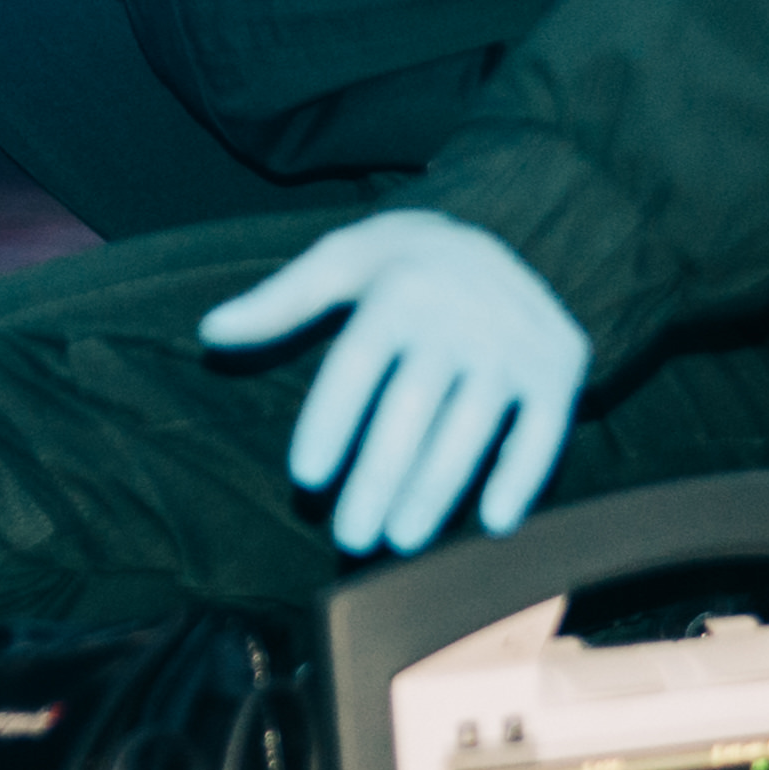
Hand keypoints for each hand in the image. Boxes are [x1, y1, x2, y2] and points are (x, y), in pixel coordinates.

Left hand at [197, 212, 591, 556]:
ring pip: (469, 431)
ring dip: (436, 491)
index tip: (304, 478)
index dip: (329, 424)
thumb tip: (209, 329)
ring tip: (401, 538)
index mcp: (399, 292)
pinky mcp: (559, 369)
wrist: (515, 230)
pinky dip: (520, 477)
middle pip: (410, 412)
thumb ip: (279, 300)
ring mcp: (513, 347)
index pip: (356, 368)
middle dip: (378, 480)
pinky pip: (542, 432)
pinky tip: (492, 522)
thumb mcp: (342, 262)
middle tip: (350, 538)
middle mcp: (460, 319)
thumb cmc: (407, 263)